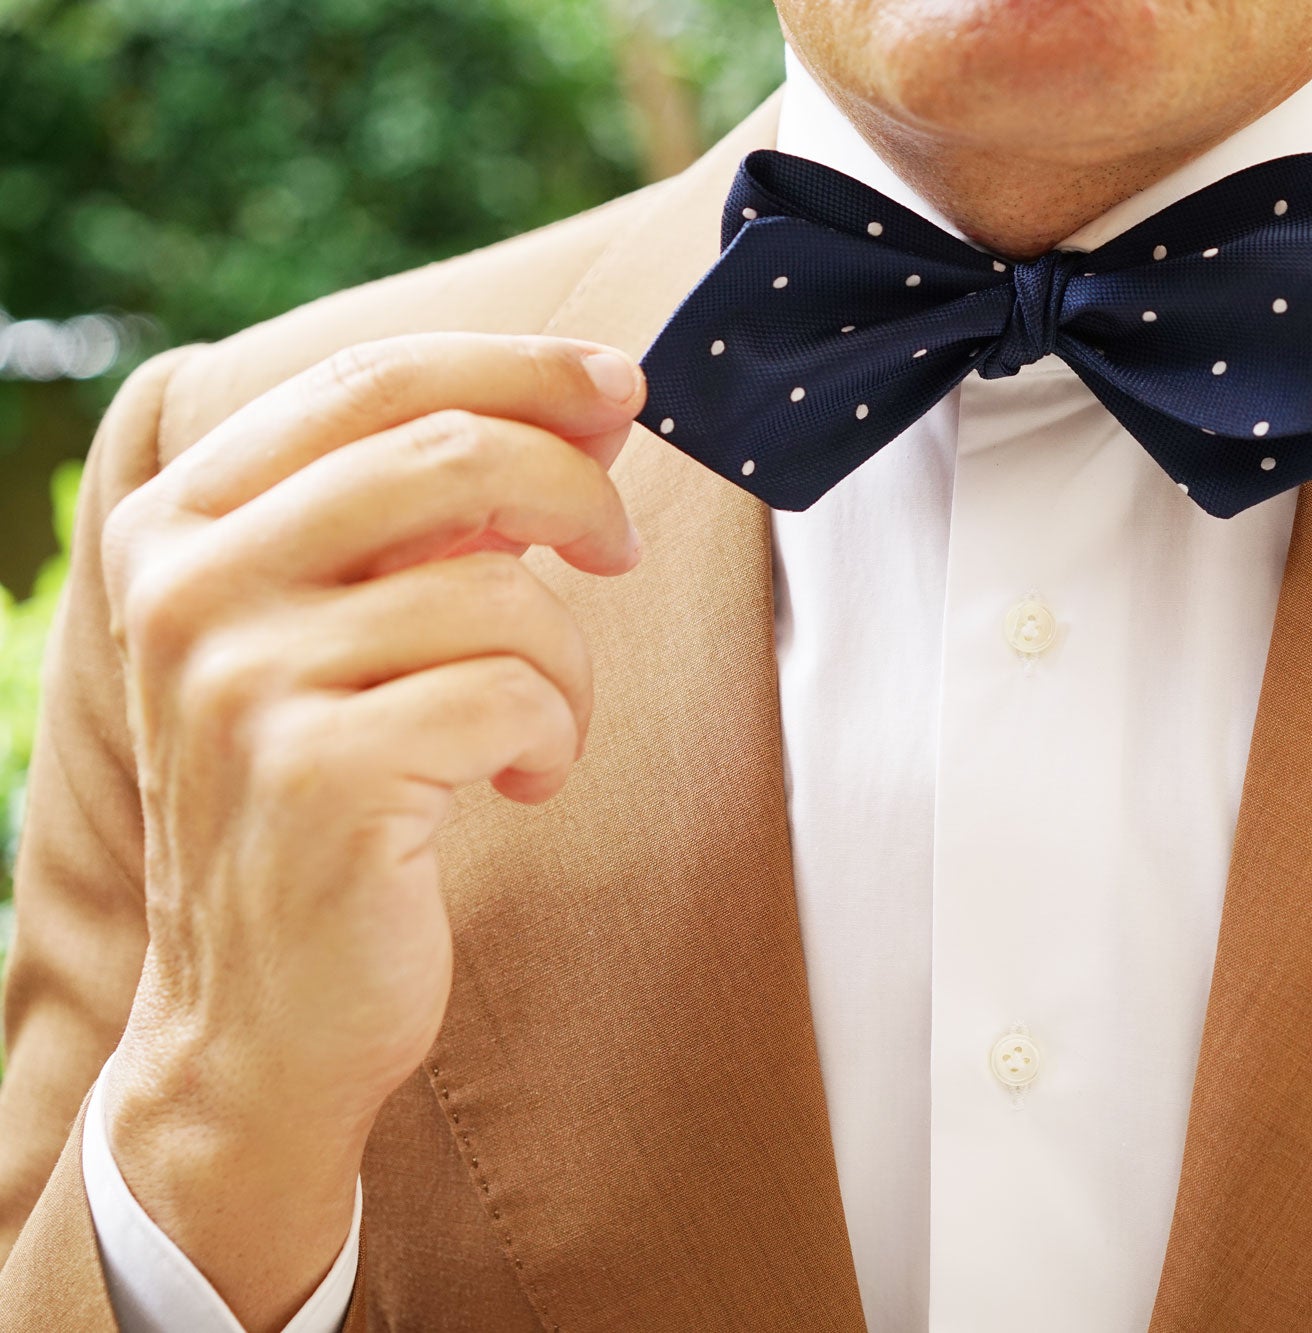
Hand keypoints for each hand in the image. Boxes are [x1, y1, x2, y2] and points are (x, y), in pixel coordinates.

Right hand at [93, 333, 644, 1329]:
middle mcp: (189, 585)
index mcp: (181, 521)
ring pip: (501, 591)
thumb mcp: (342, 628)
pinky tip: (518, 782)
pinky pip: (513, 697)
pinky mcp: (315, 777)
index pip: (371, 379)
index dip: (519, 367)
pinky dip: (555, 737)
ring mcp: (239, 681)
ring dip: (567, 660)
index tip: (621, 389)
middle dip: (576, 490)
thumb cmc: (327, 797)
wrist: (259, 1015)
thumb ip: (425, 514)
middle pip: (449, 452)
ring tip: (541, 722)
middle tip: (618, 549)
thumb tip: (593, 403)